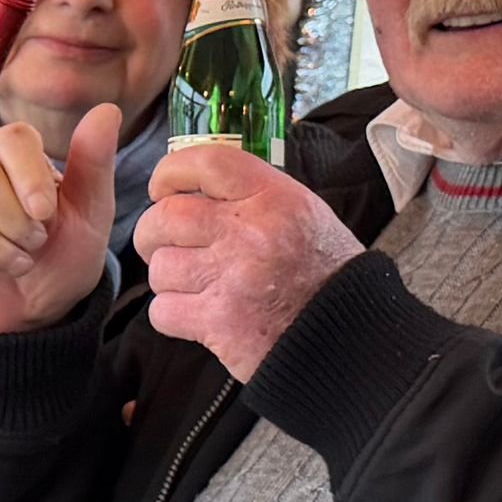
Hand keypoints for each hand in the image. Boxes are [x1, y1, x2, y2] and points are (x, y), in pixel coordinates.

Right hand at [0, 105, 120, 338]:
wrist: (29, 314)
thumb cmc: (58, 259)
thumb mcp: (88, 216)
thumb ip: (93, 163)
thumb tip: (107, 110)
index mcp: (9, 154)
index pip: (11, 139)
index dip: (30, 177)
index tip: (45, 213)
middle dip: (13, 221)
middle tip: (33, 245)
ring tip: (14, 263)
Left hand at [133, 144, 362, 379]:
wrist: (348, 338)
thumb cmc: (324, 274)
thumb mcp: (303, 213)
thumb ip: (251, 194)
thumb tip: (193, 185)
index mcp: (274, 198)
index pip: (204, 163)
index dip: (170, 173)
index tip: (162, 189)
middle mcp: (250, 233)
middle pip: (165, 217)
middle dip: (154, 233)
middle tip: (164, 243)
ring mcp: (232, 279)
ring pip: (160, 267)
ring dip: (168, 278)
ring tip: (193, 284)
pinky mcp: (219, 322)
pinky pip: (163, 310)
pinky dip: (172, 315)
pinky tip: (196, 314)